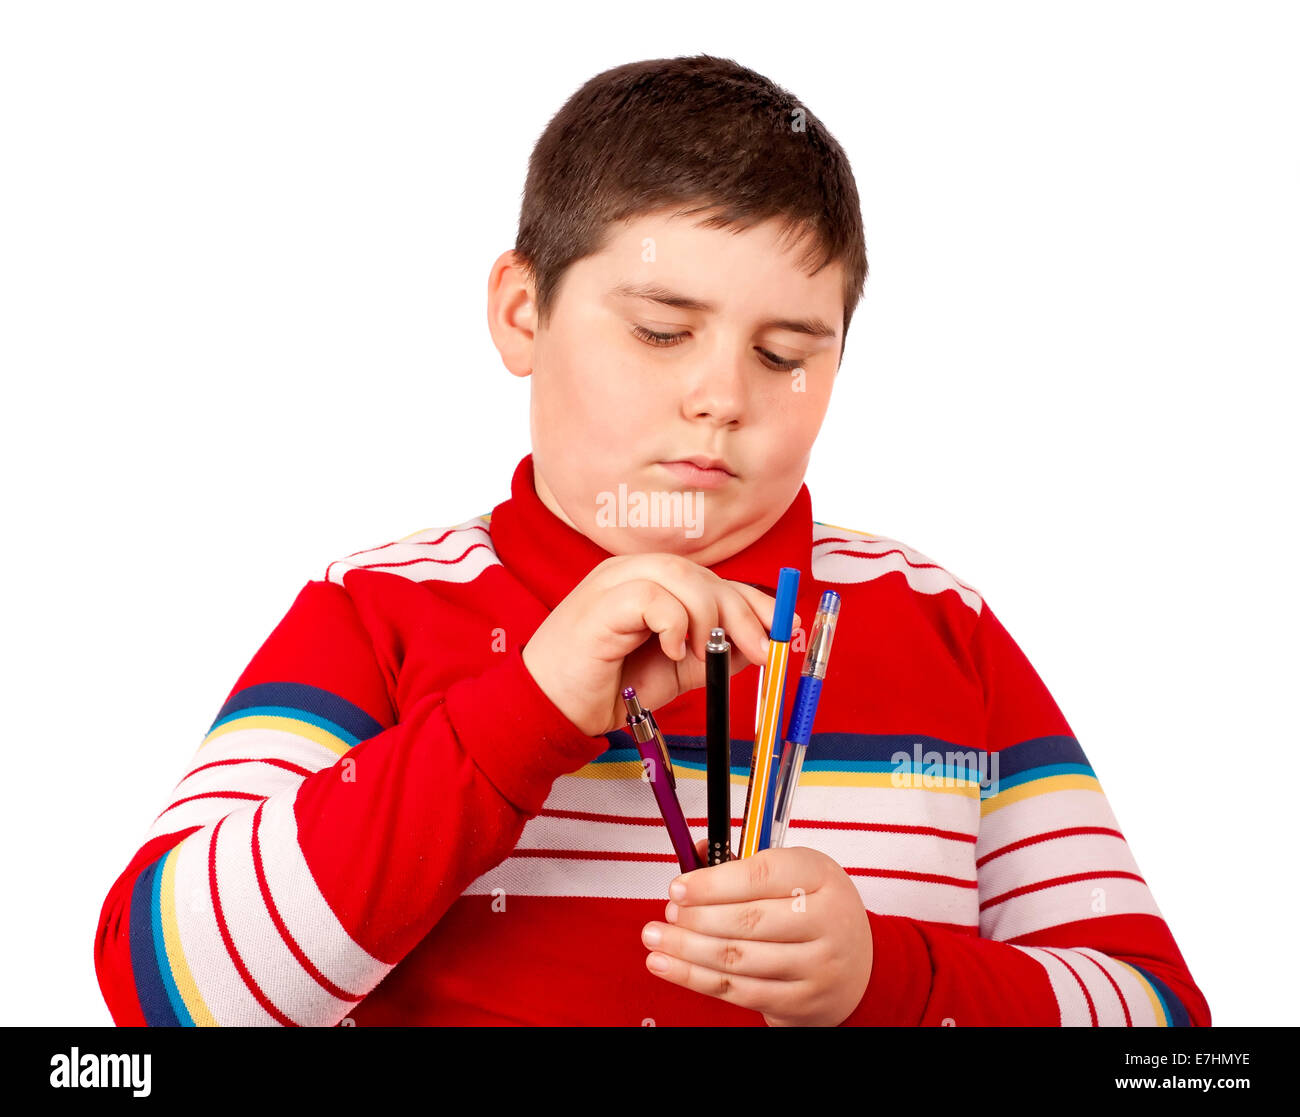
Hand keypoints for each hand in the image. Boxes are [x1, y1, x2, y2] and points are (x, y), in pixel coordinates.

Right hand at [522, 552, 795, 736]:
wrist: (553, 710)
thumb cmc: (608, 687)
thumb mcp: (676, 670)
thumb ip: (713, 651)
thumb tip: (760, 642)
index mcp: (651, 582)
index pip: (712, 577)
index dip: (753, 599)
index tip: (784, 628)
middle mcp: (632, 572)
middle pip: (702, 573)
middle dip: (741, 611)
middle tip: (761, 649)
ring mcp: (613, 581)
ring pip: (681, 576)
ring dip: (708, 617)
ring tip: (704, 654)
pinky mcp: (600, 602)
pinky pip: (652, 596)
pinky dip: (673, 623)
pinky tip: (670, 650)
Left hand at [641, 841, 873, 1026]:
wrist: (860, 970)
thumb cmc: (816, 912)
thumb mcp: (796, 874)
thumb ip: (745, 864)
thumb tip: (695, 851)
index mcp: (821, 876)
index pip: (762, 875)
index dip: (713, 882)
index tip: (678, 887)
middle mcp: (826, 921)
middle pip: (748, 920)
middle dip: (696, 918)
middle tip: (667, 914)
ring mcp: (816, 966)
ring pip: (738, 959)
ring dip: (687, 950)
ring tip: (656, 939)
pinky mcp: (800, 1002)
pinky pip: (739, 992)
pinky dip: (696, 979)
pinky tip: (668, 966)